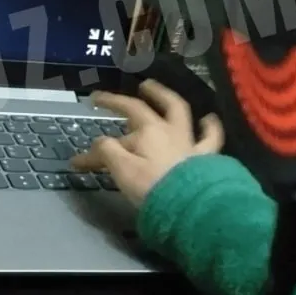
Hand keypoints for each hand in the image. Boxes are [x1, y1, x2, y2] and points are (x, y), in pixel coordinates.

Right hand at [73, 79, 223, 207]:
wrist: (190, 206)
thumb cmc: (152, 187)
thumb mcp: (122, 170)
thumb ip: (107, 152)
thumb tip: (99, 143)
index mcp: (146, 132)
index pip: (116, 130)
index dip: (99, 129)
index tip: (85, 125)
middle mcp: (167, 131)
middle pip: (148, 108)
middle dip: (136, 98)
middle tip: (136, 88)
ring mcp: (188, 142)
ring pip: (180, 113)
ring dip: (170, 100)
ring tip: (165, 94)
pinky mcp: (205, 157)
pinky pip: (210, 138)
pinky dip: (210, 128)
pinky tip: (209, 120)